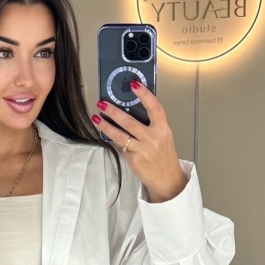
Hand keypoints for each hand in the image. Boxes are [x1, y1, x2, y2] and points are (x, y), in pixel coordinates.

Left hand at [92, 85, 187, 202]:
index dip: (144, 94)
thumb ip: (150, 126)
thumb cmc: (164, 157)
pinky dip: (111, 138)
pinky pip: (120, 146)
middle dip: (114, 111)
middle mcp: (154, 138)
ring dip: (106, 125)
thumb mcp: (163, 138)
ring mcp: (143, 149)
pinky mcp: (135, 159)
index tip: (133, 84)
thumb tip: (129, 111)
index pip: (155, 108)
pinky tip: (104, 132)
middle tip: (102, 103)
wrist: (168, 181)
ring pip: (121, 134)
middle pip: (130, 121)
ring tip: (96, 117)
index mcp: (163, 129)